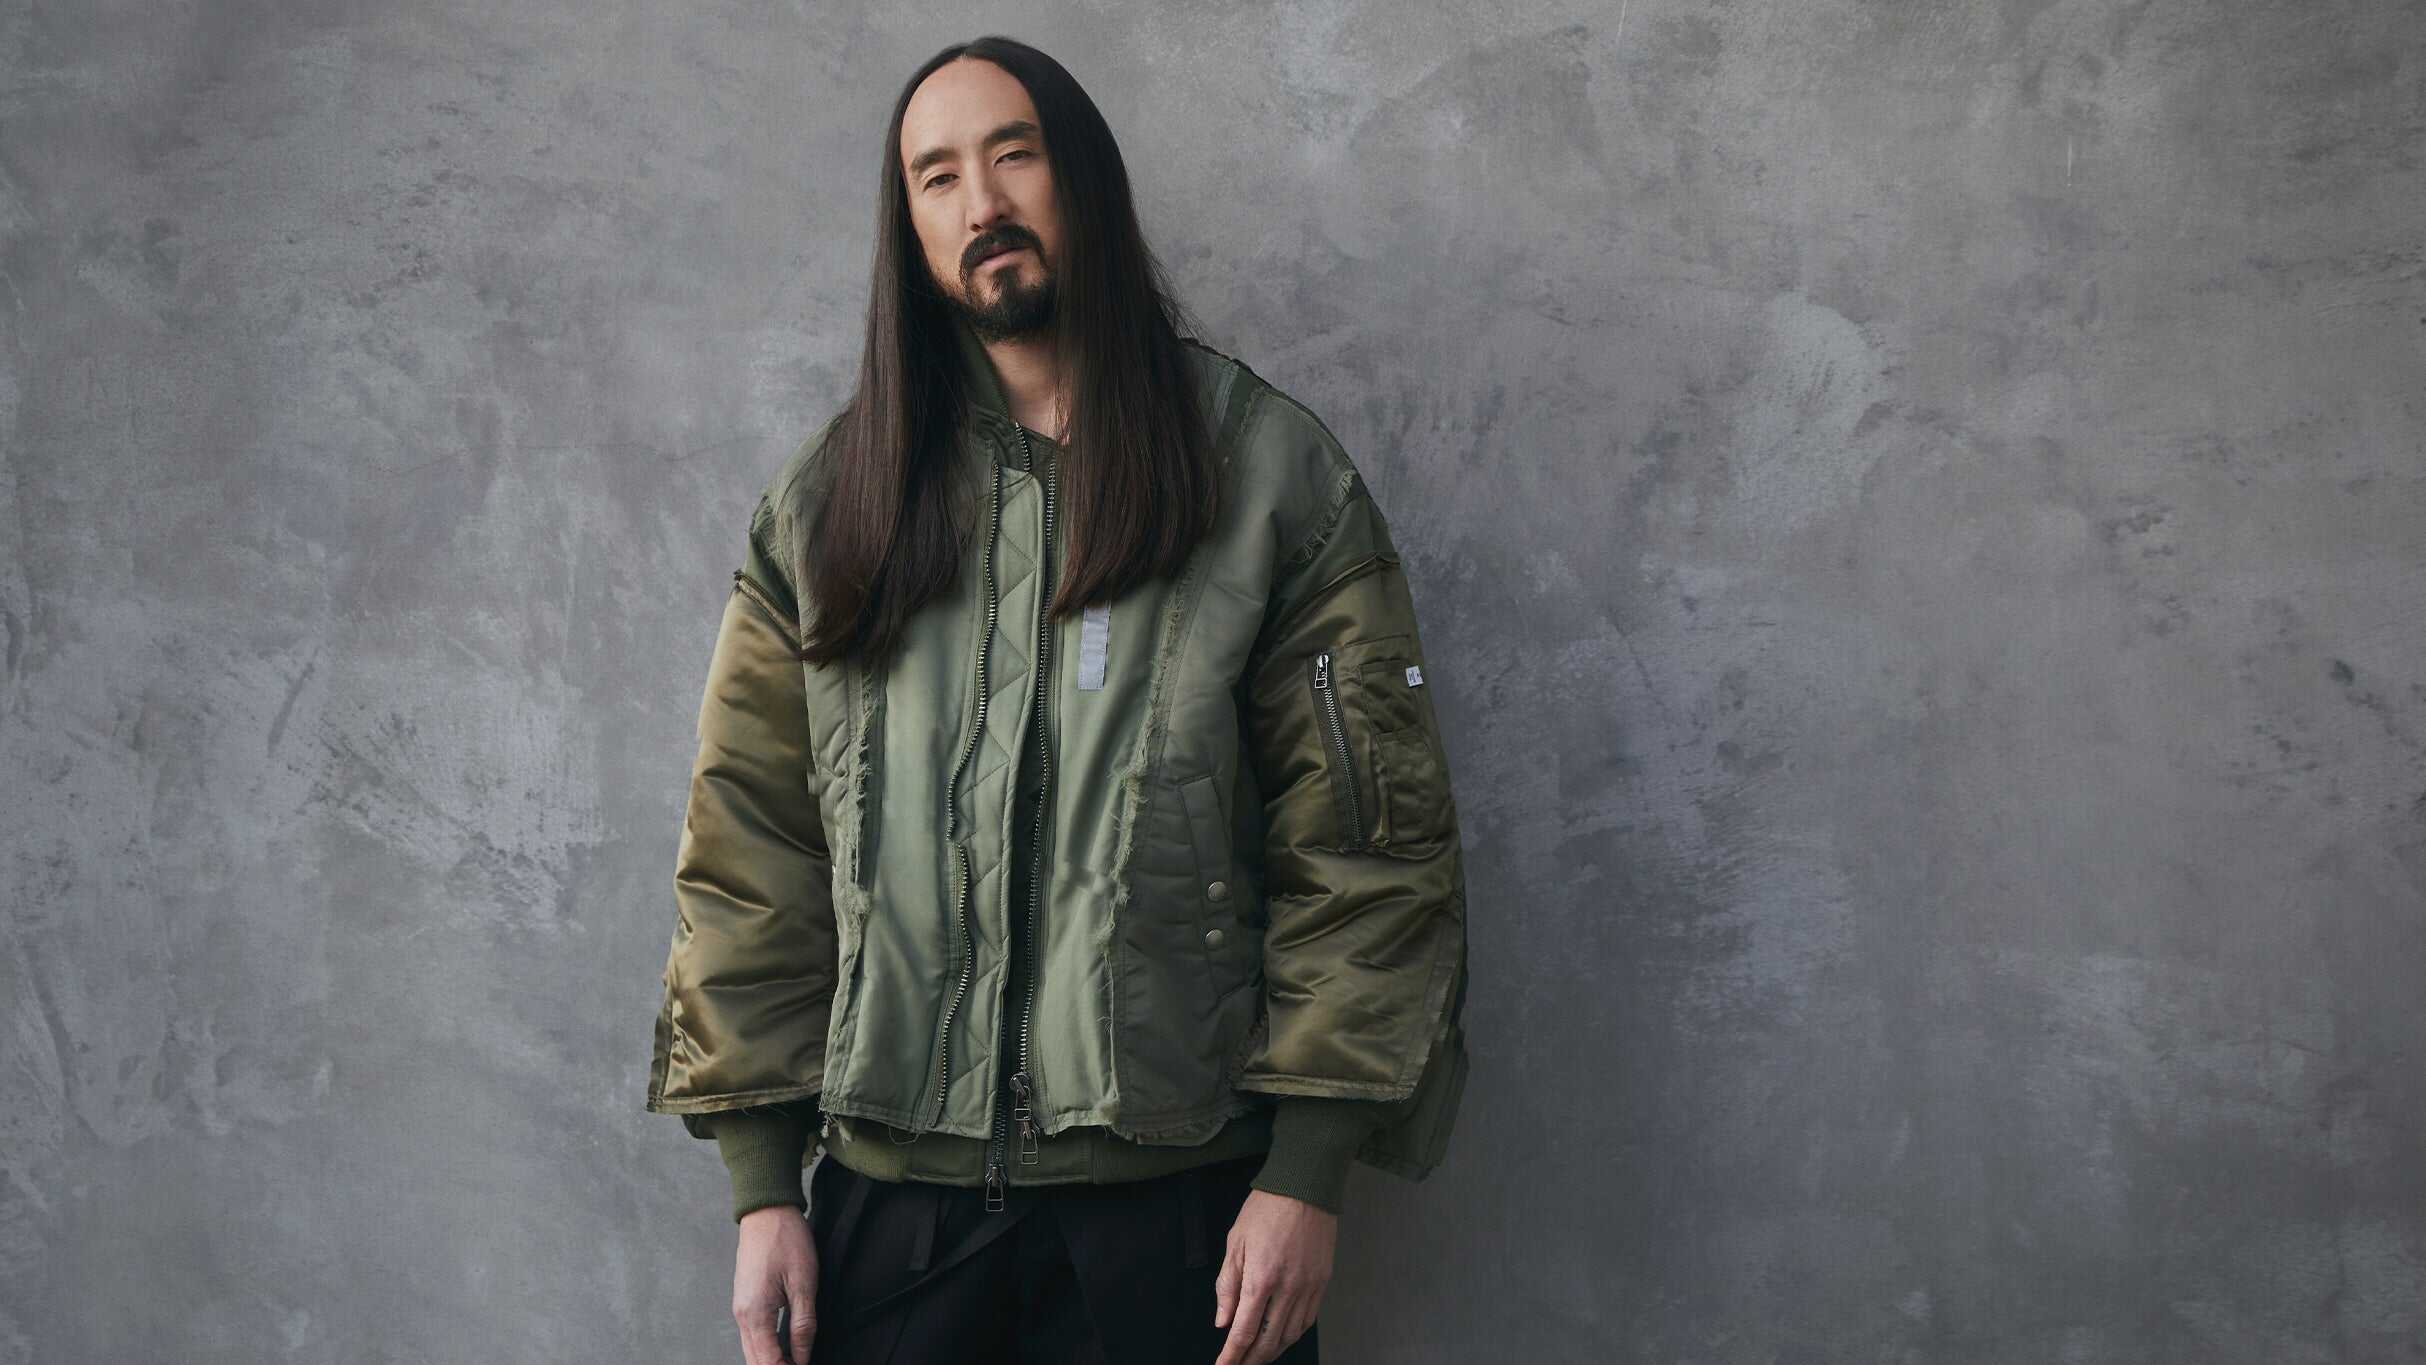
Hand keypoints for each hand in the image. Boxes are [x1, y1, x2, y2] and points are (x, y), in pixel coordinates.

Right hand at [733, 1203, 818, 1363]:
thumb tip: (802, 1357)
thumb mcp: (804, 1283)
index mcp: (755, 1314)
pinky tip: (783, 1348)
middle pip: (755, 1360)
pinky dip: (765, 1348)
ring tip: (795, 1361)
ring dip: (770, 1360)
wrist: (767, 1211)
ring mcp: (740, 1307)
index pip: (768, 1361)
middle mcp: (741, 1315)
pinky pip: (752, 1335)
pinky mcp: (744, 1300)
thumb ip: (803, 1325)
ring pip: (751, 1350)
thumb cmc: (786, 1240)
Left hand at [1213, 1188, 1335, 1364]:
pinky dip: (1293, 1335)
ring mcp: (1309, 1287)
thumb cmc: (1267, 1209)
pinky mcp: (1322, 1282)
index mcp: (1261, 1278)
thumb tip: (1223, 1320)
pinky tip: (1282, 1337)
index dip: (1231, 1356)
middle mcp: (1288, 1288)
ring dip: (1272, 1351)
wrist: (1305, 1187)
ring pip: (1291, 1335)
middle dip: (1251, 1360)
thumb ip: (1227, 1285)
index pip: (1243, 1331)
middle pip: (1268, 1341)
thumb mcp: (1235, 1243)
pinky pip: (1308, 1320)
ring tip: (1258, 1356)